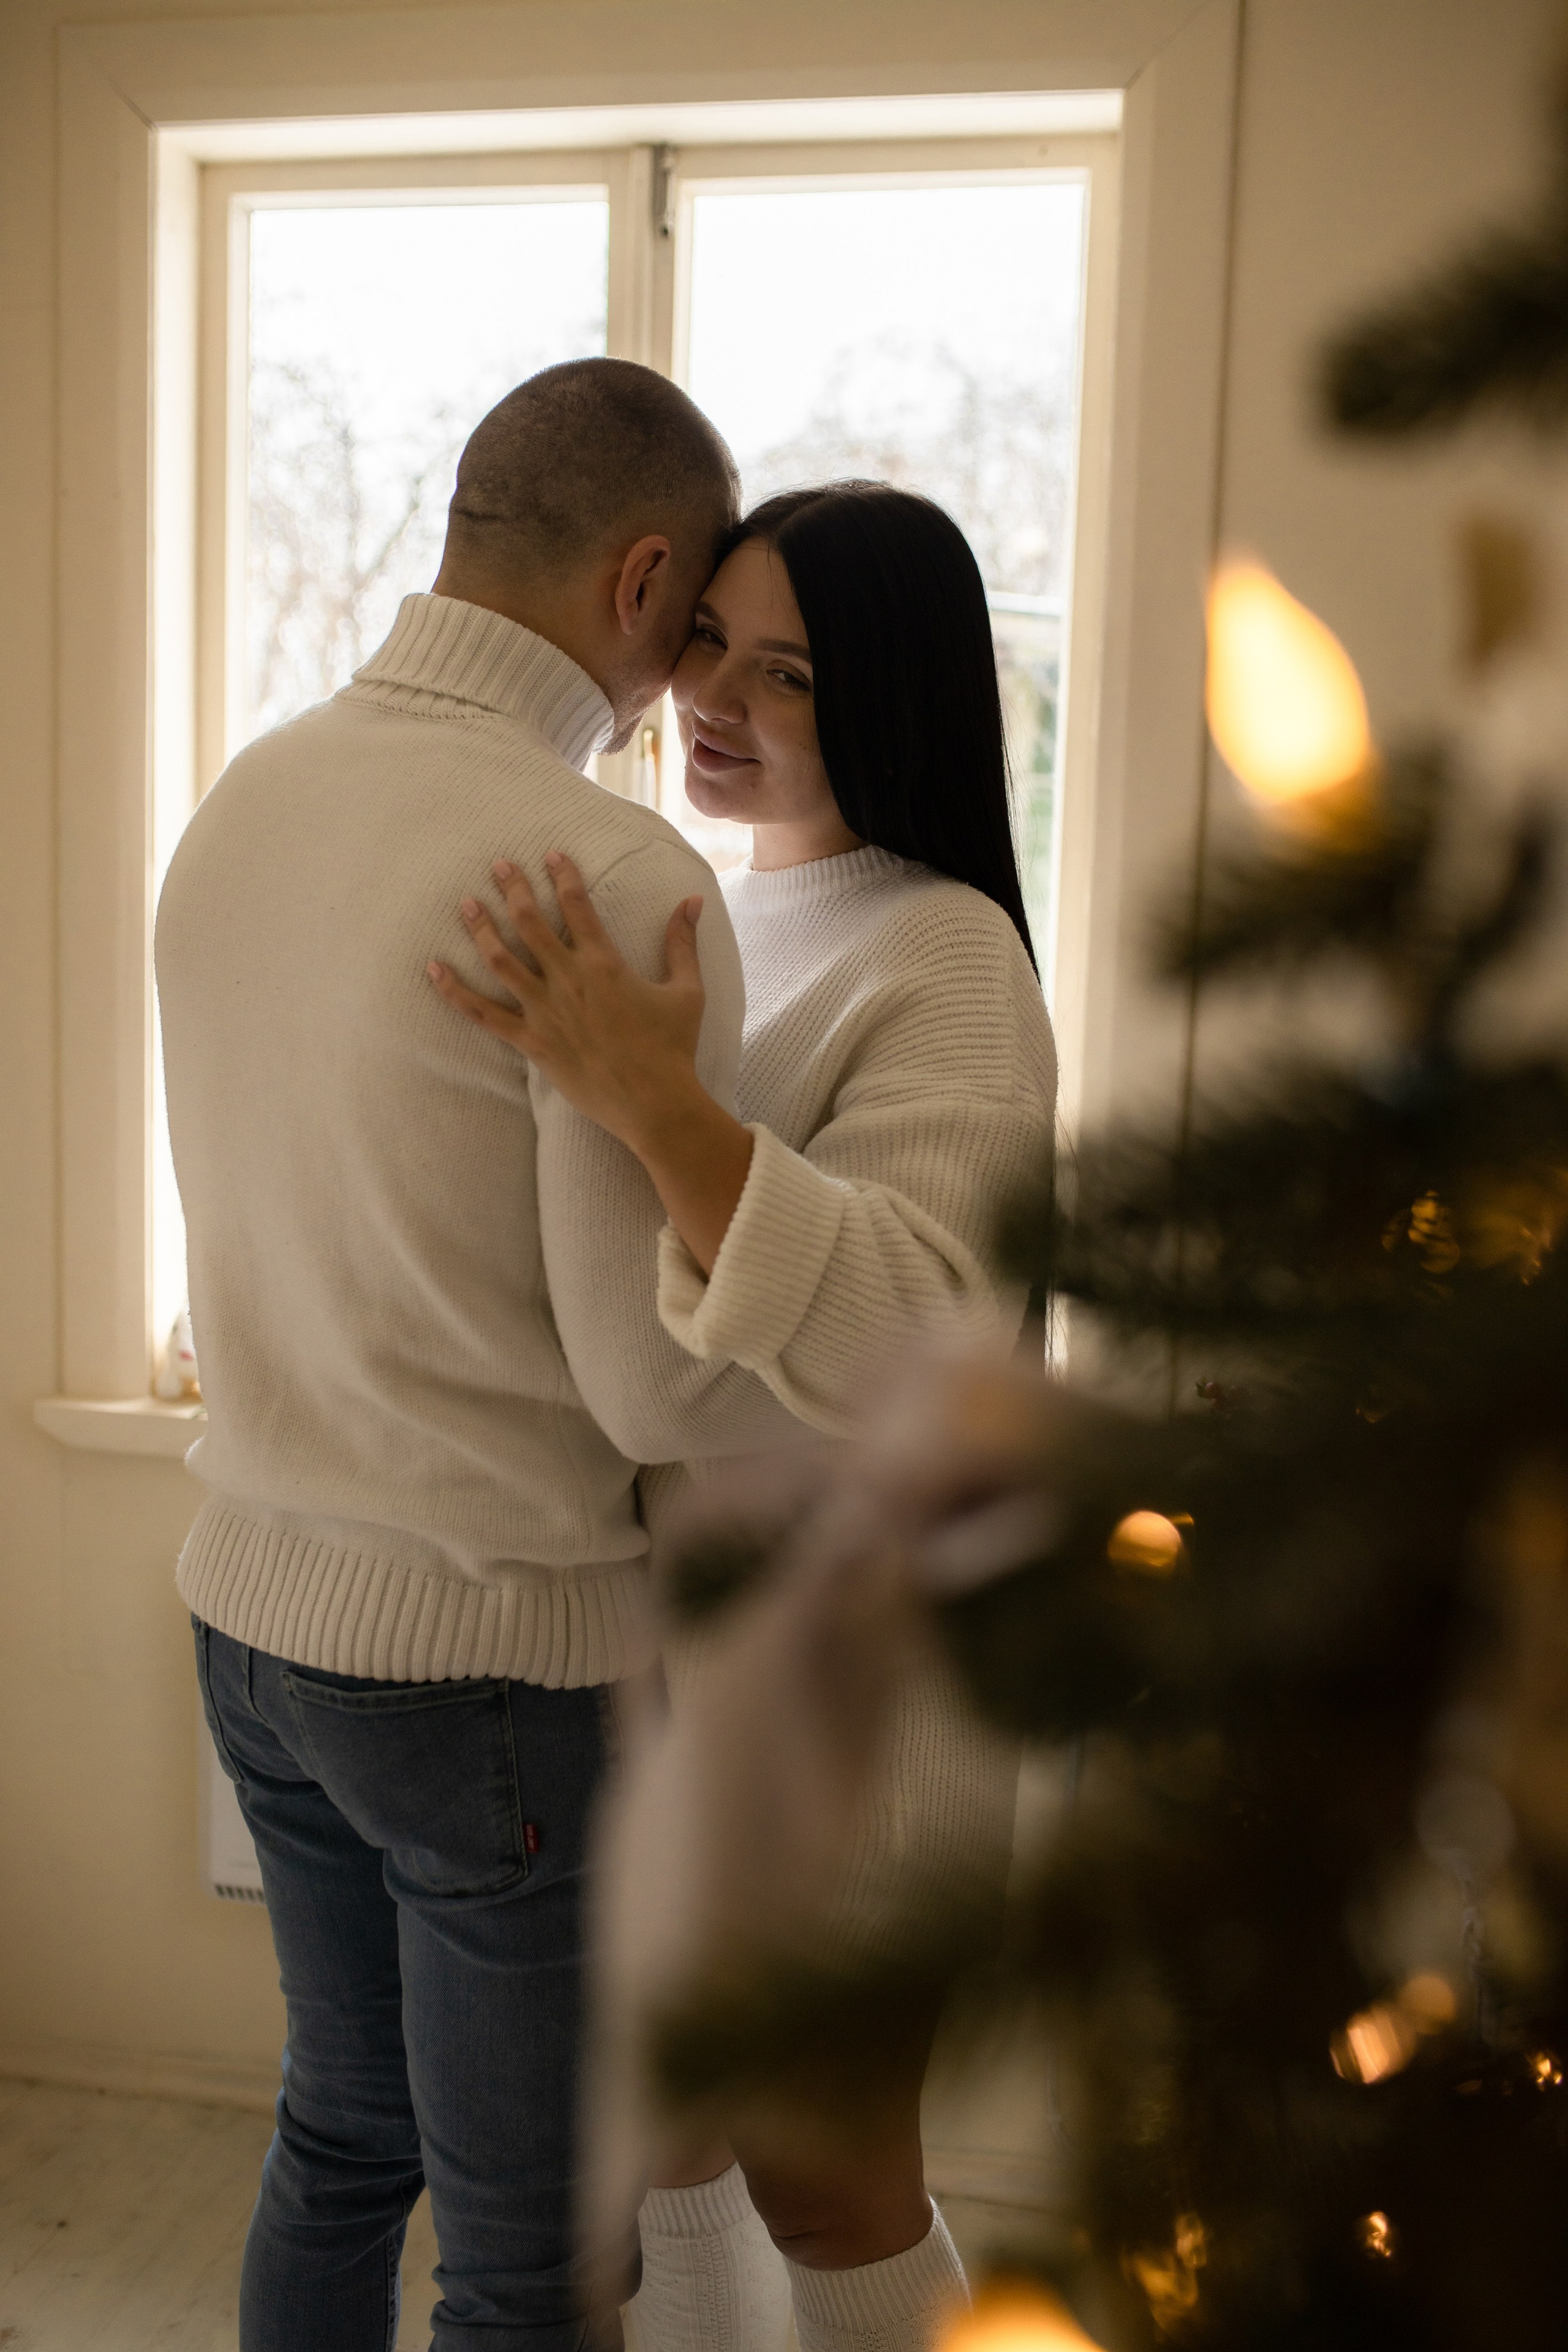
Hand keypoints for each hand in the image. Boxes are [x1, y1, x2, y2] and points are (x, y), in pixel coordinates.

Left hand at [428, 852, 707, 1155]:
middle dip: (513, 888)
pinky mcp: (532, 1042)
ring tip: (466, 904)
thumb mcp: (687, 991)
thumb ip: (682, 943)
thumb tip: (692, 900)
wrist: (654, 1104)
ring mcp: (545, 1011)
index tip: (551, 854)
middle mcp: (568, 980)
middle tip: (499, 865)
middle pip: (529, 923)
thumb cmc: (673, 1048)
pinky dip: (455, 992)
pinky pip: (484, 1014)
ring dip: (481, 928)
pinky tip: (434, 971)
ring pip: (500, 960)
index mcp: (604, 963)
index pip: (577, 905)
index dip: (563, 874)